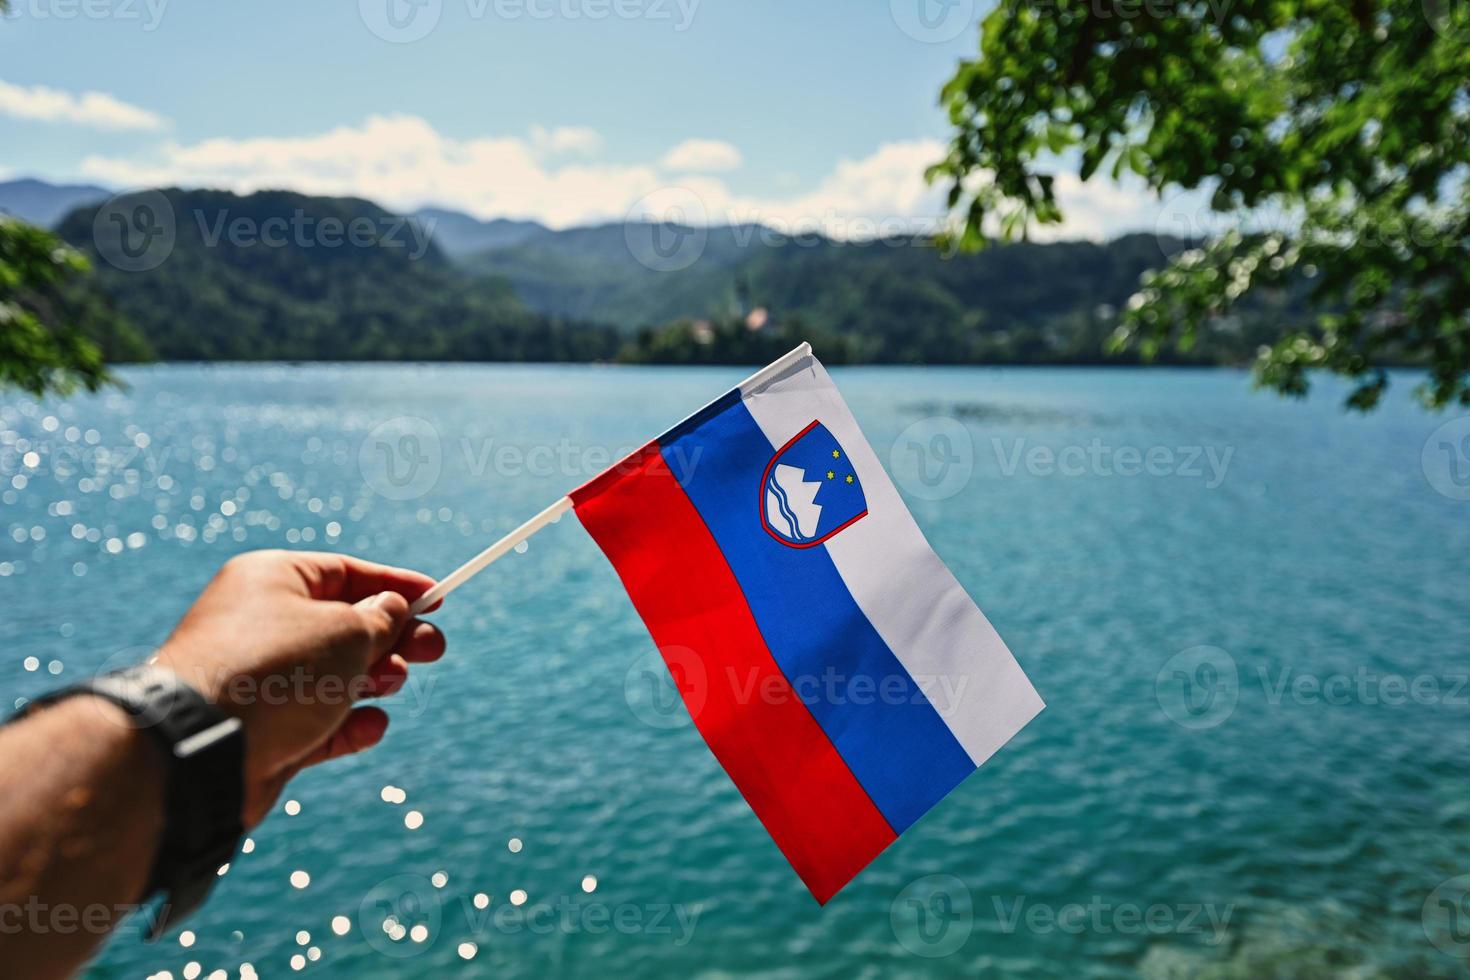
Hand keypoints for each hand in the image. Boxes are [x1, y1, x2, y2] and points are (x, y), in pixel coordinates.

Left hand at [153, 550, 444, 826]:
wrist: (203, 746)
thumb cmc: (275, 669)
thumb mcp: (347, 629)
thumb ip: (382, 618)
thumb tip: (392, 610)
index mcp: (273, 581)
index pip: (346, 574)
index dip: (395, 585)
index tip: (438, 596)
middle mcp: (263, 625)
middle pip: (345, 625)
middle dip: (394, 638)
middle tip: (432, 649)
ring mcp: (262, 680)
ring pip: (336, 675)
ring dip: (374, 681)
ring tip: (389, 685)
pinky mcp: (264, 731)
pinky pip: (319, 721)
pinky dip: (350, 724)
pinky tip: (371, 726)